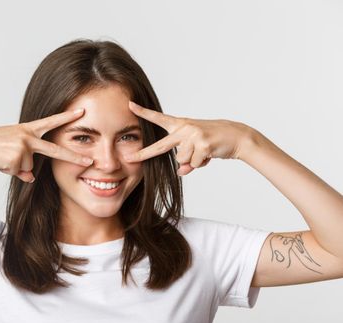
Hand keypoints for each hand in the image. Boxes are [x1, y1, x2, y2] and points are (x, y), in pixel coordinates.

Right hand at [0, 108, 93, 181]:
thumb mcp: (10, 153)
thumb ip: (24, 163)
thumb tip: (32, 178)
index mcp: (26, 130)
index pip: (50, 122)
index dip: (66, 117)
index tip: (82, 111)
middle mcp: (27, 136)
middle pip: (54, 150)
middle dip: (73, 157)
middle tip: (89, 162)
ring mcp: (22, 146)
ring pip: (28, 167)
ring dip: (14, 167)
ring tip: (0, 157)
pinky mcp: (16, 156)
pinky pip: (19, 172)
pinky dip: (9, 171)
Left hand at [124, 101, 253, 175]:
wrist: (238, 136)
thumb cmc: (214, 141)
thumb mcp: (196, 149)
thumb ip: (186, 160)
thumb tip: (180, 172)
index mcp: (181, 125)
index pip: (159, 118)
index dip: (144, 112)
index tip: (130, 105)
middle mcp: (185, 128)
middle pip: (161, 146)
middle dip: (145, 154)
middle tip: (130, 158)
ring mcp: (193, 135)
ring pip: (182, 160)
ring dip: (193, 161)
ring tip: (205, 151)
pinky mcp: (203, 144)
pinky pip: (194, 164)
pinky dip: (202, 164)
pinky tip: (211, 154)